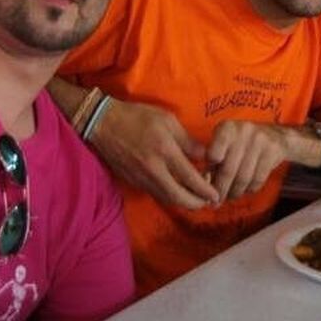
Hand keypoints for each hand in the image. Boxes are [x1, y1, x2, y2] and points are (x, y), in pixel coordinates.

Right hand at [89, 99, 218, 208]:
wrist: (103, 124)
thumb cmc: (138, 117)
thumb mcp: (168, 120)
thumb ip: (187, 141)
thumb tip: (205, 156)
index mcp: (165, 150)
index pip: (190, 177)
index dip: (205, 189)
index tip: (216, 193)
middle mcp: (153, 169)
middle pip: (179, 197)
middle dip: (197, 203)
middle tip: (210, 202)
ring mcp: (142, 178)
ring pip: (167, 199)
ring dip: (184, 203)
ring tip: (197, 200)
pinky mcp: (134, 182)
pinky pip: (156, 194)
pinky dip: (169, 197)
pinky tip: (178, 192)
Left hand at [205, 120, 288, 201]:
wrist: (275, 136)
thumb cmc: (241, 142)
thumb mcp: (225, 142)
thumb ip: (213, 159)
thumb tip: (205, 184)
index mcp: (227, 128)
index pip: (213, 155)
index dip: (209, 172)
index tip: (208, 182)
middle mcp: (243, 130)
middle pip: (228, 171)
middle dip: (220, 190)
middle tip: (215, 202)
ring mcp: (260, 141)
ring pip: (243, 178)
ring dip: (234, 193)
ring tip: (230, 196)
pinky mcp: (272, 152)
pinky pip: (257, 180)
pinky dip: (248, 190)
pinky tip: (244, 189)